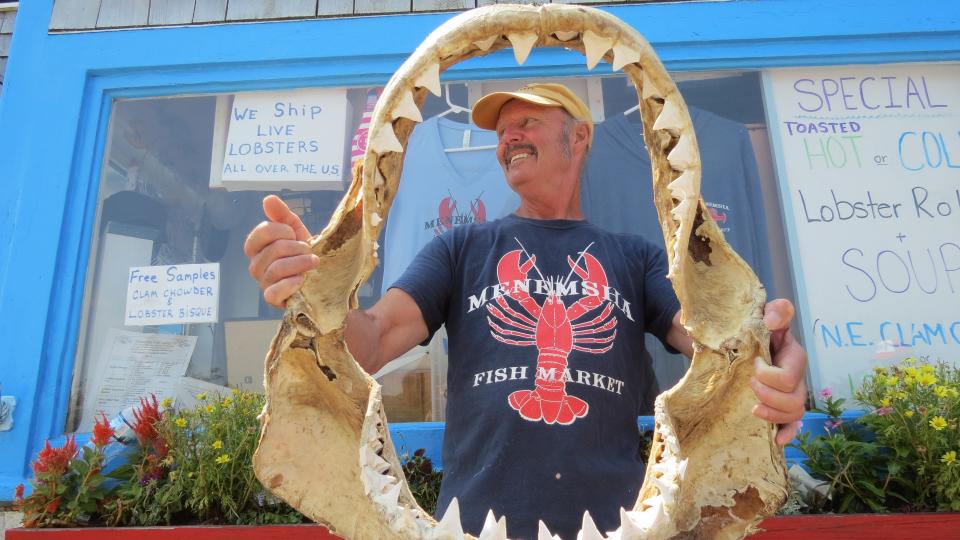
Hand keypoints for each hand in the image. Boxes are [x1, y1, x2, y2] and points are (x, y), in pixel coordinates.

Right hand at [243, 195, 319, 307]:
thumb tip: (268, 199)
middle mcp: (255, 266)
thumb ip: (282, 215)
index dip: (281, 231)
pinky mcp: (273, 299)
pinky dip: (289, 284)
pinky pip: (274, 292)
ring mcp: (263, 283)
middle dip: (297, 248)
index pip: (261, 233)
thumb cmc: (303, 252)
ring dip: (301, 263)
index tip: (294, 234)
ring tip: (314, 262)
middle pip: (274, 250)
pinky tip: (302, 280)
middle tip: (309, 251)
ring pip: (277, 268)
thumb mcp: (295, 230)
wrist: (320, 276)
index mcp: (256, 248)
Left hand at [750, 298, 807, 445]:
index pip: (789, 377)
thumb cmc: (757, 329)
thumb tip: (772, 321)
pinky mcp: (781, 409)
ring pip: (793, 415)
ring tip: (753, 408)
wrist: (744, 342)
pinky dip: (786, 435)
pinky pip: (792, 427)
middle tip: (749, 384)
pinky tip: (776, 440)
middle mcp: (797, 380)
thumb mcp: (765, 315)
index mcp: (795, 359)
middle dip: (768, 396)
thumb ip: (776, 311)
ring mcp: (791, 397)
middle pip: (794, 401)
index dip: (769, 376)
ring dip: (772, 415)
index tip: (754, 365)